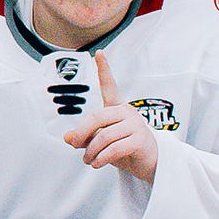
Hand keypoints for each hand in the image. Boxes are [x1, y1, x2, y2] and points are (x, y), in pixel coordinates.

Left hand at [61, 52, 162, 186]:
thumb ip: (84, 138)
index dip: (104, 69)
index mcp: (117, 108)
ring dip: (91, 151)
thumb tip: (68, 138)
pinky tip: (97, 163)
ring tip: (89, 160)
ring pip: (103, 136)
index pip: (110, 86)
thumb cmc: (125, 149)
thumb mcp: (101, 143)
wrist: (150, 164)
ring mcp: (136, 125)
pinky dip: (101, 158)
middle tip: (75, 145)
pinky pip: (114, 148)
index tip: (98, 53)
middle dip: (81, 133)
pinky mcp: (140, 140)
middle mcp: (128, 112)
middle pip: (96, 117)